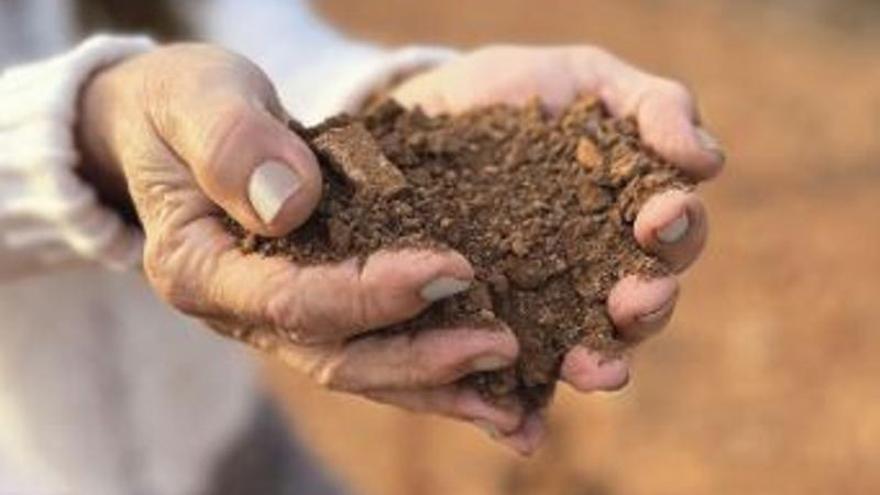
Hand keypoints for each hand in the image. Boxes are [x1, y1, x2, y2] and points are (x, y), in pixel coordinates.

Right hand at [77, 44, 524, 443]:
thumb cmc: (185, 106)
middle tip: (503, 346)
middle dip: (423, 357)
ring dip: (439, 387)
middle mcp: (241, 313)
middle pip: (337, 357)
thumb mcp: (196, 99)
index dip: (371, 294)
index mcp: (201, 271)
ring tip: (515, 407)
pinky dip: (434, 372)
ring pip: (364, 371)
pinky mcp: (320, 310)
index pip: (292, 300)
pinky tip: (495, 393)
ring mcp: (281, 320)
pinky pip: (378, 349)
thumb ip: (231, 144)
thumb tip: (290, 203)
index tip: (452, 270)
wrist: (178, 127)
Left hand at [393, 45, 724, 452]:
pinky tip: (521, 427)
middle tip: (633, 303)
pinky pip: (509, 376)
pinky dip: (522, 407)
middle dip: (646, 308)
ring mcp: (543, 305)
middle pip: (640, 308)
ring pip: (588, 350)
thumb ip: (653, 107)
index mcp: (630, 217)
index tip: (661, 217)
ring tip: (592, 371)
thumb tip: (708, 162)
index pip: (673, 236)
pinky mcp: (485, 327)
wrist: (428, 116)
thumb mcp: (586, 79)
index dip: (676, 229)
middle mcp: (596, 272)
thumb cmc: (520, 94)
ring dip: (600, 364)